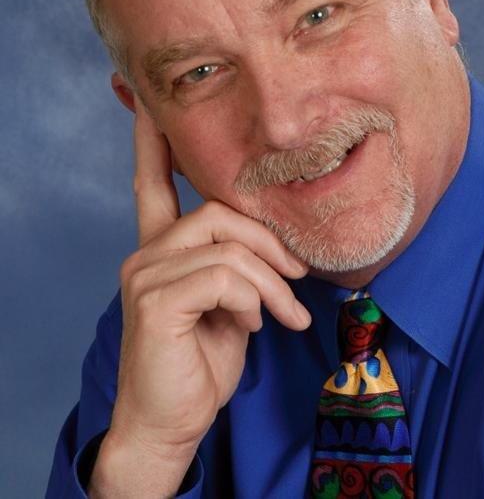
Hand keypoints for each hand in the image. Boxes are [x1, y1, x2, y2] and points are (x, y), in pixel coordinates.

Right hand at [89, 99, 310, 497]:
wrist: (173, 421)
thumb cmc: (203, 359)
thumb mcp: (231, 304)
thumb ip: (241, 267)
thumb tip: (281, 253)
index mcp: (162, 247)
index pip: (152, 181)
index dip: (152, 141)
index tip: (148, 103)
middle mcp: (146, 252)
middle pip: (218, 210)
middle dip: (269, 242)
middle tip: (298, 276)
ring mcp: (144, 274)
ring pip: (228, 245)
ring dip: (270, 282)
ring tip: (284, 314)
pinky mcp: (153, 300)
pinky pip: (223, 276)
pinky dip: (253, 300)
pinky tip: (254, 326)